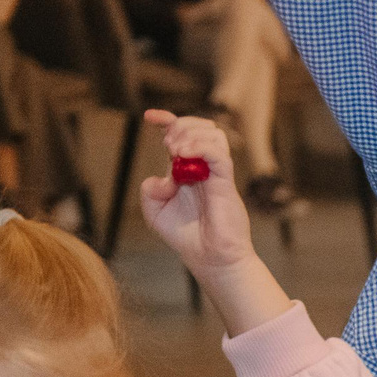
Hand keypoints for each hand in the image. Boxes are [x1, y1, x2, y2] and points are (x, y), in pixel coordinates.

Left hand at [137, 111, 291, 336]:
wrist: (210, 259)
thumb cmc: (186, 237)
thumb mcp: (154, 212)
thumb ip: (150, 190)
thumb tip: (164, 176)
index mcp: (186, 170)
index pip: (181, 134)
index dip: (167, 119)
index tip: (150, 117)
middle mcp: (203, 168)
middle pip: (200, 127)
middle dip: (180, 126)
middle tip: (168, 146)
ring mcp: (216, 174)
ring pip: (214, 134)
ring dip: (191, 134)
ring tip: (176, 151)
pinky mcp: (226, 183)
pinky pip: (219, 154)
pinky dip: (201, 147)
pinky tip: (184, 155)